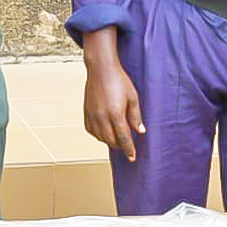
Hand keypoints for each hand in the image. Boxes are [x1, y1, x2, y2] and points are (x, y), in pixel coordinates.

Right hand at [81, 29, 144, 160]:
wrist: (101, 68)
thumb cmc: (119, 80)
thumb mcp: (133, 97)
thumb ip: (136, 116)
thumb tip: (140, 131)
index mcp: (116, 113)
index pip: (124, 138)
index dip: (129, 149)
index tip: (132, 157)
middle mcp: (102, 117)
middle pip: (111, 140)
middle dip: (120, 147)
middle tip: (127, 148)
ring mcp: (92, 115)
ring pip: (100, 137)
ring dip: (110, 141)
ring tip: (117, 140)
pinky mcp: (86, 112)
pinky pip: (92, 130)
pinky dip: (99, 135)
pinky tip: (105, 132)